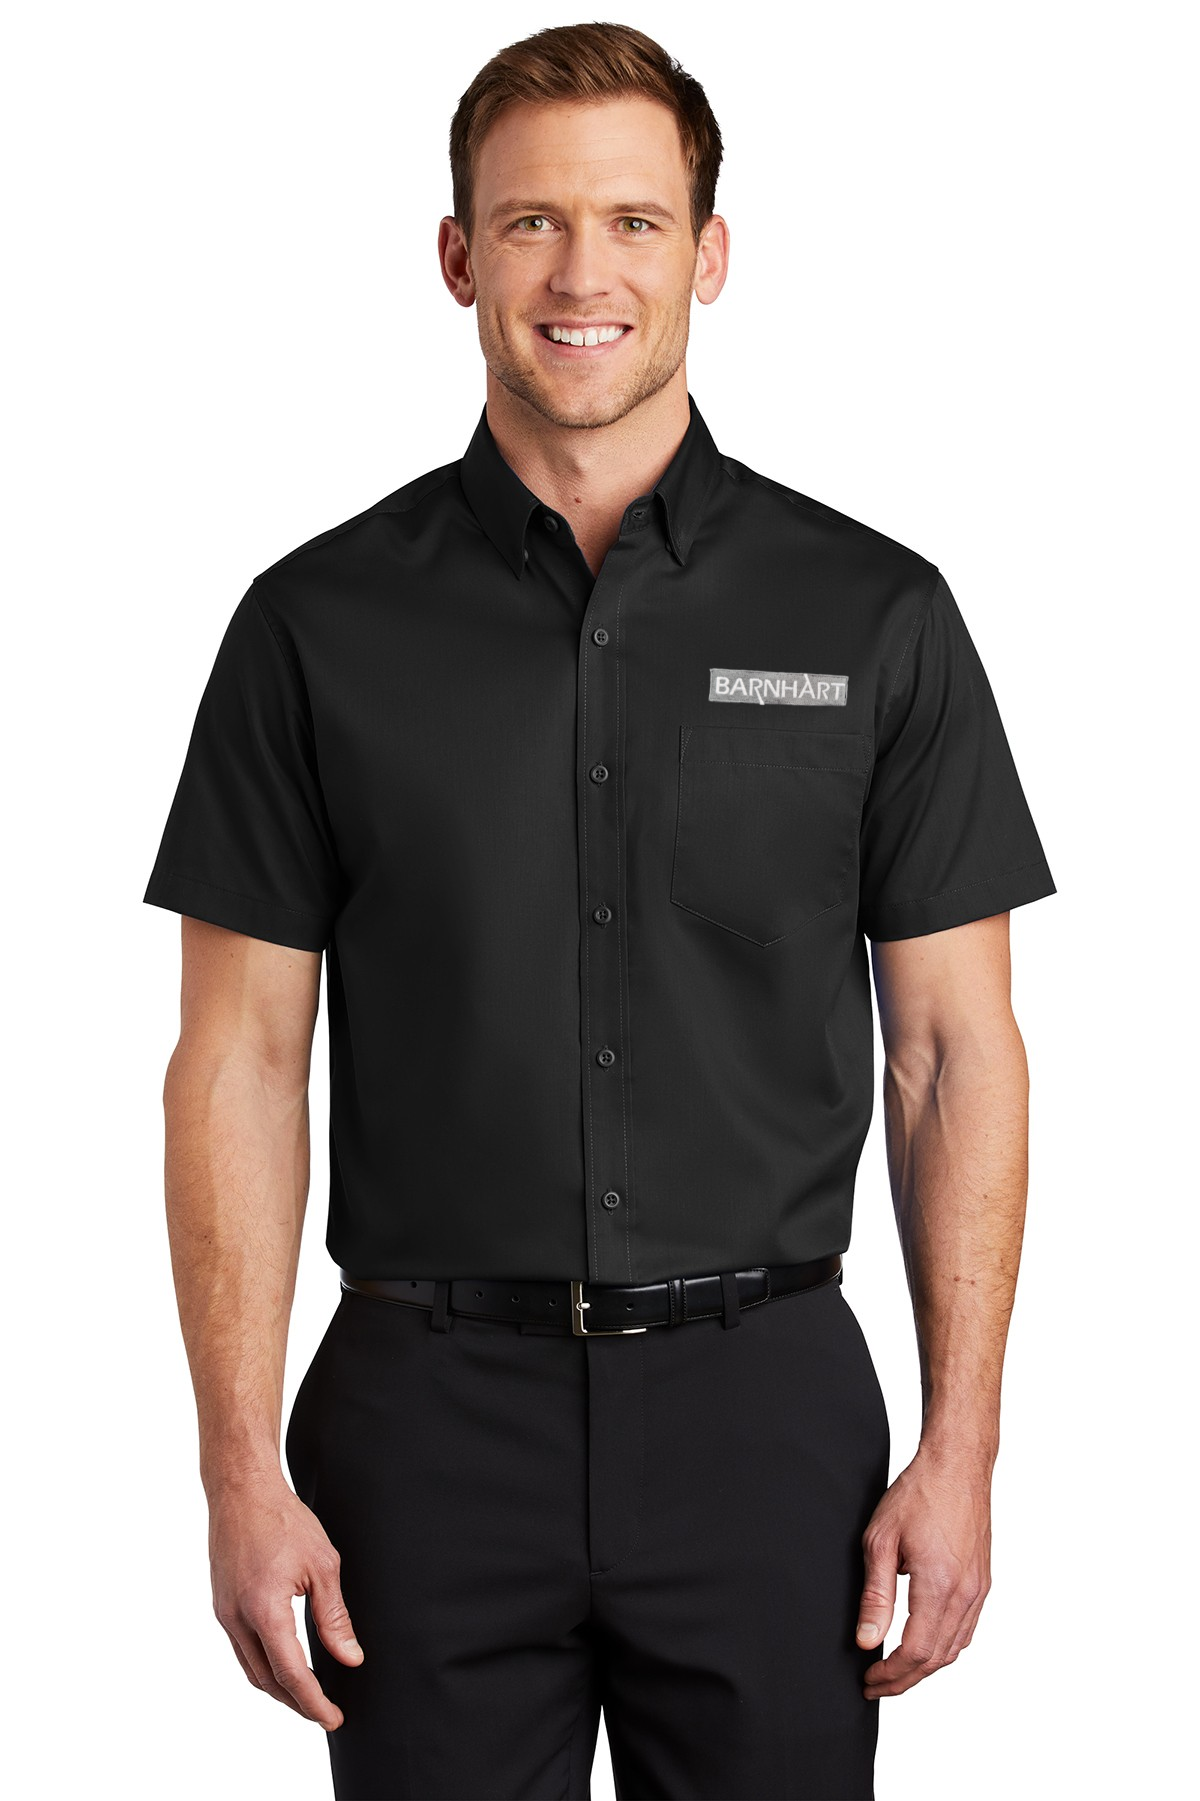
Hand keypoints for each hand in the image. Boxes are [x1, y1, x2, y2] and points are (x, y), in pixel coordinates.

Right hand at [208, 1473, 363, 1729]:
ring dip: (278, 1689)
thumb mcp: (322, 1565)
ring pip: (251, 1669)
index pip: (290, 1675)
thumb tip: (351, 1658)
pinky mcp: (221, 1604)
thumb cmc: (283, 1520)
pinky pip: (241, 1649)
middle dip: (296, 1703)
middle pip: (267, 1681)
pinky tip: (283, 1662)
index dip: (314, 1702)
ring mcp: (224, 1613)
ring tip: (307, 1696)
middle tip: (324, 1712)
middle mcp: (237, 1619)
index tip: (333, 1718)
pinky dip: (263, 1666)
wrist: (242, 1490)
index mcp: (264, 1611)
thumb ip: (334, 1617)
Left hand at [855, 1450, 991, 1697]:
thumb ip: (876, 1595)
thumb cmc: (919, 1494)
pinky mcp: (983, 1583)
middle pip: (936, 1658)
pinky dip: (944, 1647)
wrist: (957, 1466)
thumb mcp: (881, 1540)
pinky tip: (925, 1647)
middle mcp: (965, 1593)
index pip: (916, 1651)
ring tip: (895, 1672)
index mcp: (939, 1585)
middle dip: (904, 1679)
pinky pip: (966, 1629)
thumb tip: (867, 1639)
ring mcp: (979, 1590)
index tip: (868, 1679)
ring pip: (954, 1648)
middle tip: (876, 1685)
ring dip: (925, 1668)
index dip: (890, 1673)